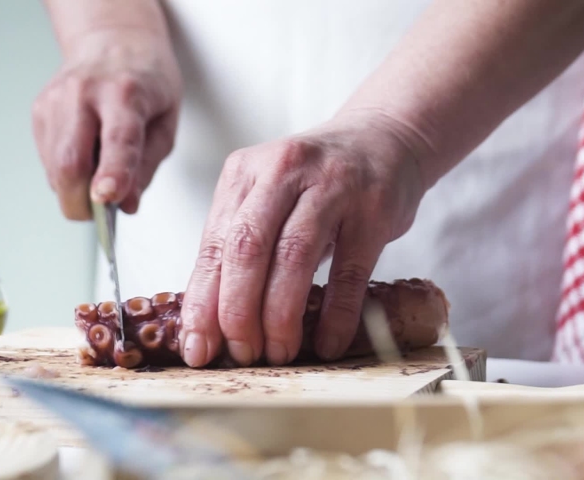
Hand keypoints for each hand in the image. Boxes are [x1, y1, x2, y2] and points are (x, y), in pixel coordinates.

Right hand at [32, 29, 182, 218]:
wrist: (113, 41)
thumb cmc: (147, 82)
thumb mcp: (166, 123)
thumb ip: (147, 166)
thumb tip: (125, 204)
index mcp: (125, 93)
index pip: (117, 139)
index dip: (112, 173)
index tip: (106, 199)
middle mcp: (84, 93)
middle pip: (70, 161)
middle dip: (81, 202)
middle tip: (99, 216)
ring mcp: (56, 101)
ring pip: (54, 167)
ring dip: (74, 190)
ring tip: (99, 175)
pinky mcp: (40, 111)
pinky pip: (48, 160)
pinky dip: (66, 174)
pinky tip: (86, 158)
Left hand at [177, 111, 431, 366]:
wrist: (385, 139)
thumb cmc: (318, 182)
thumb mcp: (270, 196)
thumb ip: (242, 245)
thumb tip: (212, 321)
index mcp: (244, 173)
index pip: (215, 245)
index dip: (203, 302)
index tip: (198, 347)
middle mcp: (284, 172)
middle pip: (248, 249)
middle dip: (238, 312)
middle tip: (241, 354)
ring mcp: (332, 187)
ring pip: (294, 257)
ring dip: (280, 315)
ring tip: (278, 353)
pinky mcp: (373, 209)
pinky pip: (350, 271)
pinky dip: (336, 314)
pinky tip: (328, 343)